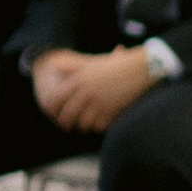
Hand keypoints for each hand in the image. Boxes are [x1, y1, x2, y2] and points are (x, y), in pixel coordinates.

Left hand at [35, 46, 153, 132]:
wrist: (139, 70)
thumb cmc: (114, 67)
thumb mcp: (91, 64)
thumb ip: (72, 67)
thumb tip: (55, 67)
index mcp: (79, 79)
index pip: (57, 98)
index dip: (52, 109)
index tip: (53, 113)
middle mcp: (87, 91)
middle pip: (68, 114)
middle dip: (65, 122)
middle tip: (66, 126)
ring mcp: (99, 102)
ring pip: (83, 123)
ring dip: (82, 126)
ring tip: (82, 125)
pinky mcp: (111, 111)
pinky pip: (98, 126)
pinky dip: (97, 127)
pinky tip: (97, 124)